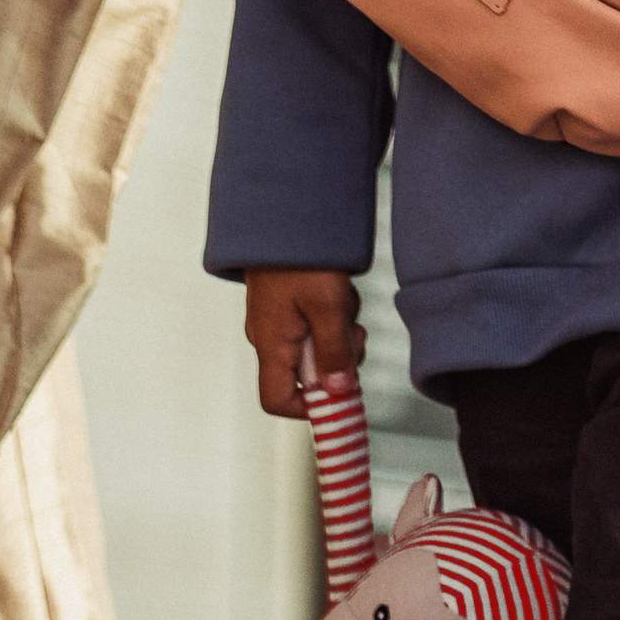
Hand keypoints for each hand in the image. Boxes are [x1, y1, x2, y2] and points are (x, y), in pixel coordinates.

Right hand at [241, 268, 364, 416]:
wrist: (282, 212)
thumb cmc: (300, 255)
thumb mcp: (328, 306)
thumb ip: (334, 352)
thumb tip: (338, 392)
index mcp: (271, 344)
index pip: (278, 400)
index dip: (309, 408)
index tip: (339, 395)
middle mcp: (267, 338)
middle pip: (303, 376)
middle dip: (334, 363)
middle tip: (352, 334)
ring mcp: (275, 321)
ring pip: (312, 349)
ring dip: (336, 335)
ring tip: (344, 304)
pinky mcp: (285, 305)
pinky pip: (311, 326)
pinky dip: (330, 317)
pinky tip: (337, 294)